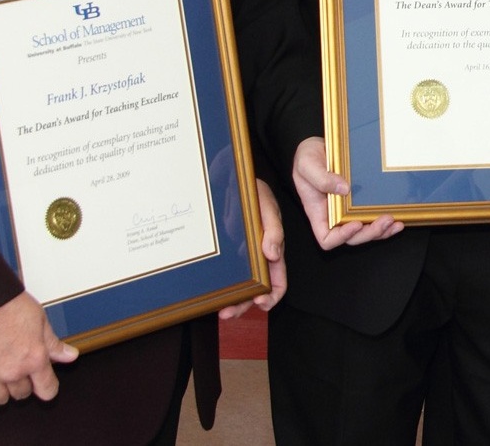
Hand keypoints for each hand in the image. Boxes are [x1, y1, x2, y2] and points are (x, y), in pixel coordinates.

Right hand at [0, 291, 77, 405]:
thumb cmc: (8, 305)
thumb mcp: (40, 320)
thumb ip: (53, 343)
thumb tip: (69, 355)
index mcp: (34, 359)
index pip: (47, 389)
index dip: (48, 388)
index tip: (46, 385)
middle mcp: (12, 371)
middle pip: (21, 394)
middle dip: (24, 385)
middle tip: (21, 370)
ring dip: (0, 390)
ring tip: (1, 375)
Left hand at [220, 179, 287, 318]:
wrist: (224, 177)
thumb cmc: (252, 190)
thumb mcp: (266, 205)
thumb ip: (273, 229)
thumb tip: (273, 255)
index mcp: (272, 246)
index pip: (278, 278)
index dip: (273, 294)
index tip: (262, 303)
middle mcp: (256, 256)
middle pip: (255, 288)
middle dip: (245, 304)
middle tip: (229, 313)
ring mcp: (237, 255)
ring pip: (238, 285)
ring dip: (231, 300)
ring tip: (220, 310)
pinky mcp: (221, 252)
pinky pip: (222, 273)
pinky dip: (218, 286)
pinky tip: (210, 294)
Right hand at [292, 137, 401, 249]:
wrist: (318, 148)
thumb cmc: (306, 159)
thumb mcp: (308, 165)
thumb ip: (322, 178)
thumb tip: (344, 188)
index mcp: (318, 213)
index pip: (327, 238)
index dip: (342, 237)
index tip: (355, 223)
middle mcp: (334, 217)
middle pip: (352, 238)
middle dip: (369, 233)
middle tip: (385, 220)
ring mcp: (348, 211)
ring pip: (365, 231)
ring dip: (381, 231)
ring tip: (395, 223)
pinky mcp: (360, 203)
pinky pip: (372, 219)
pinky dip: (386, 223)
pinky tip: (398, 219)